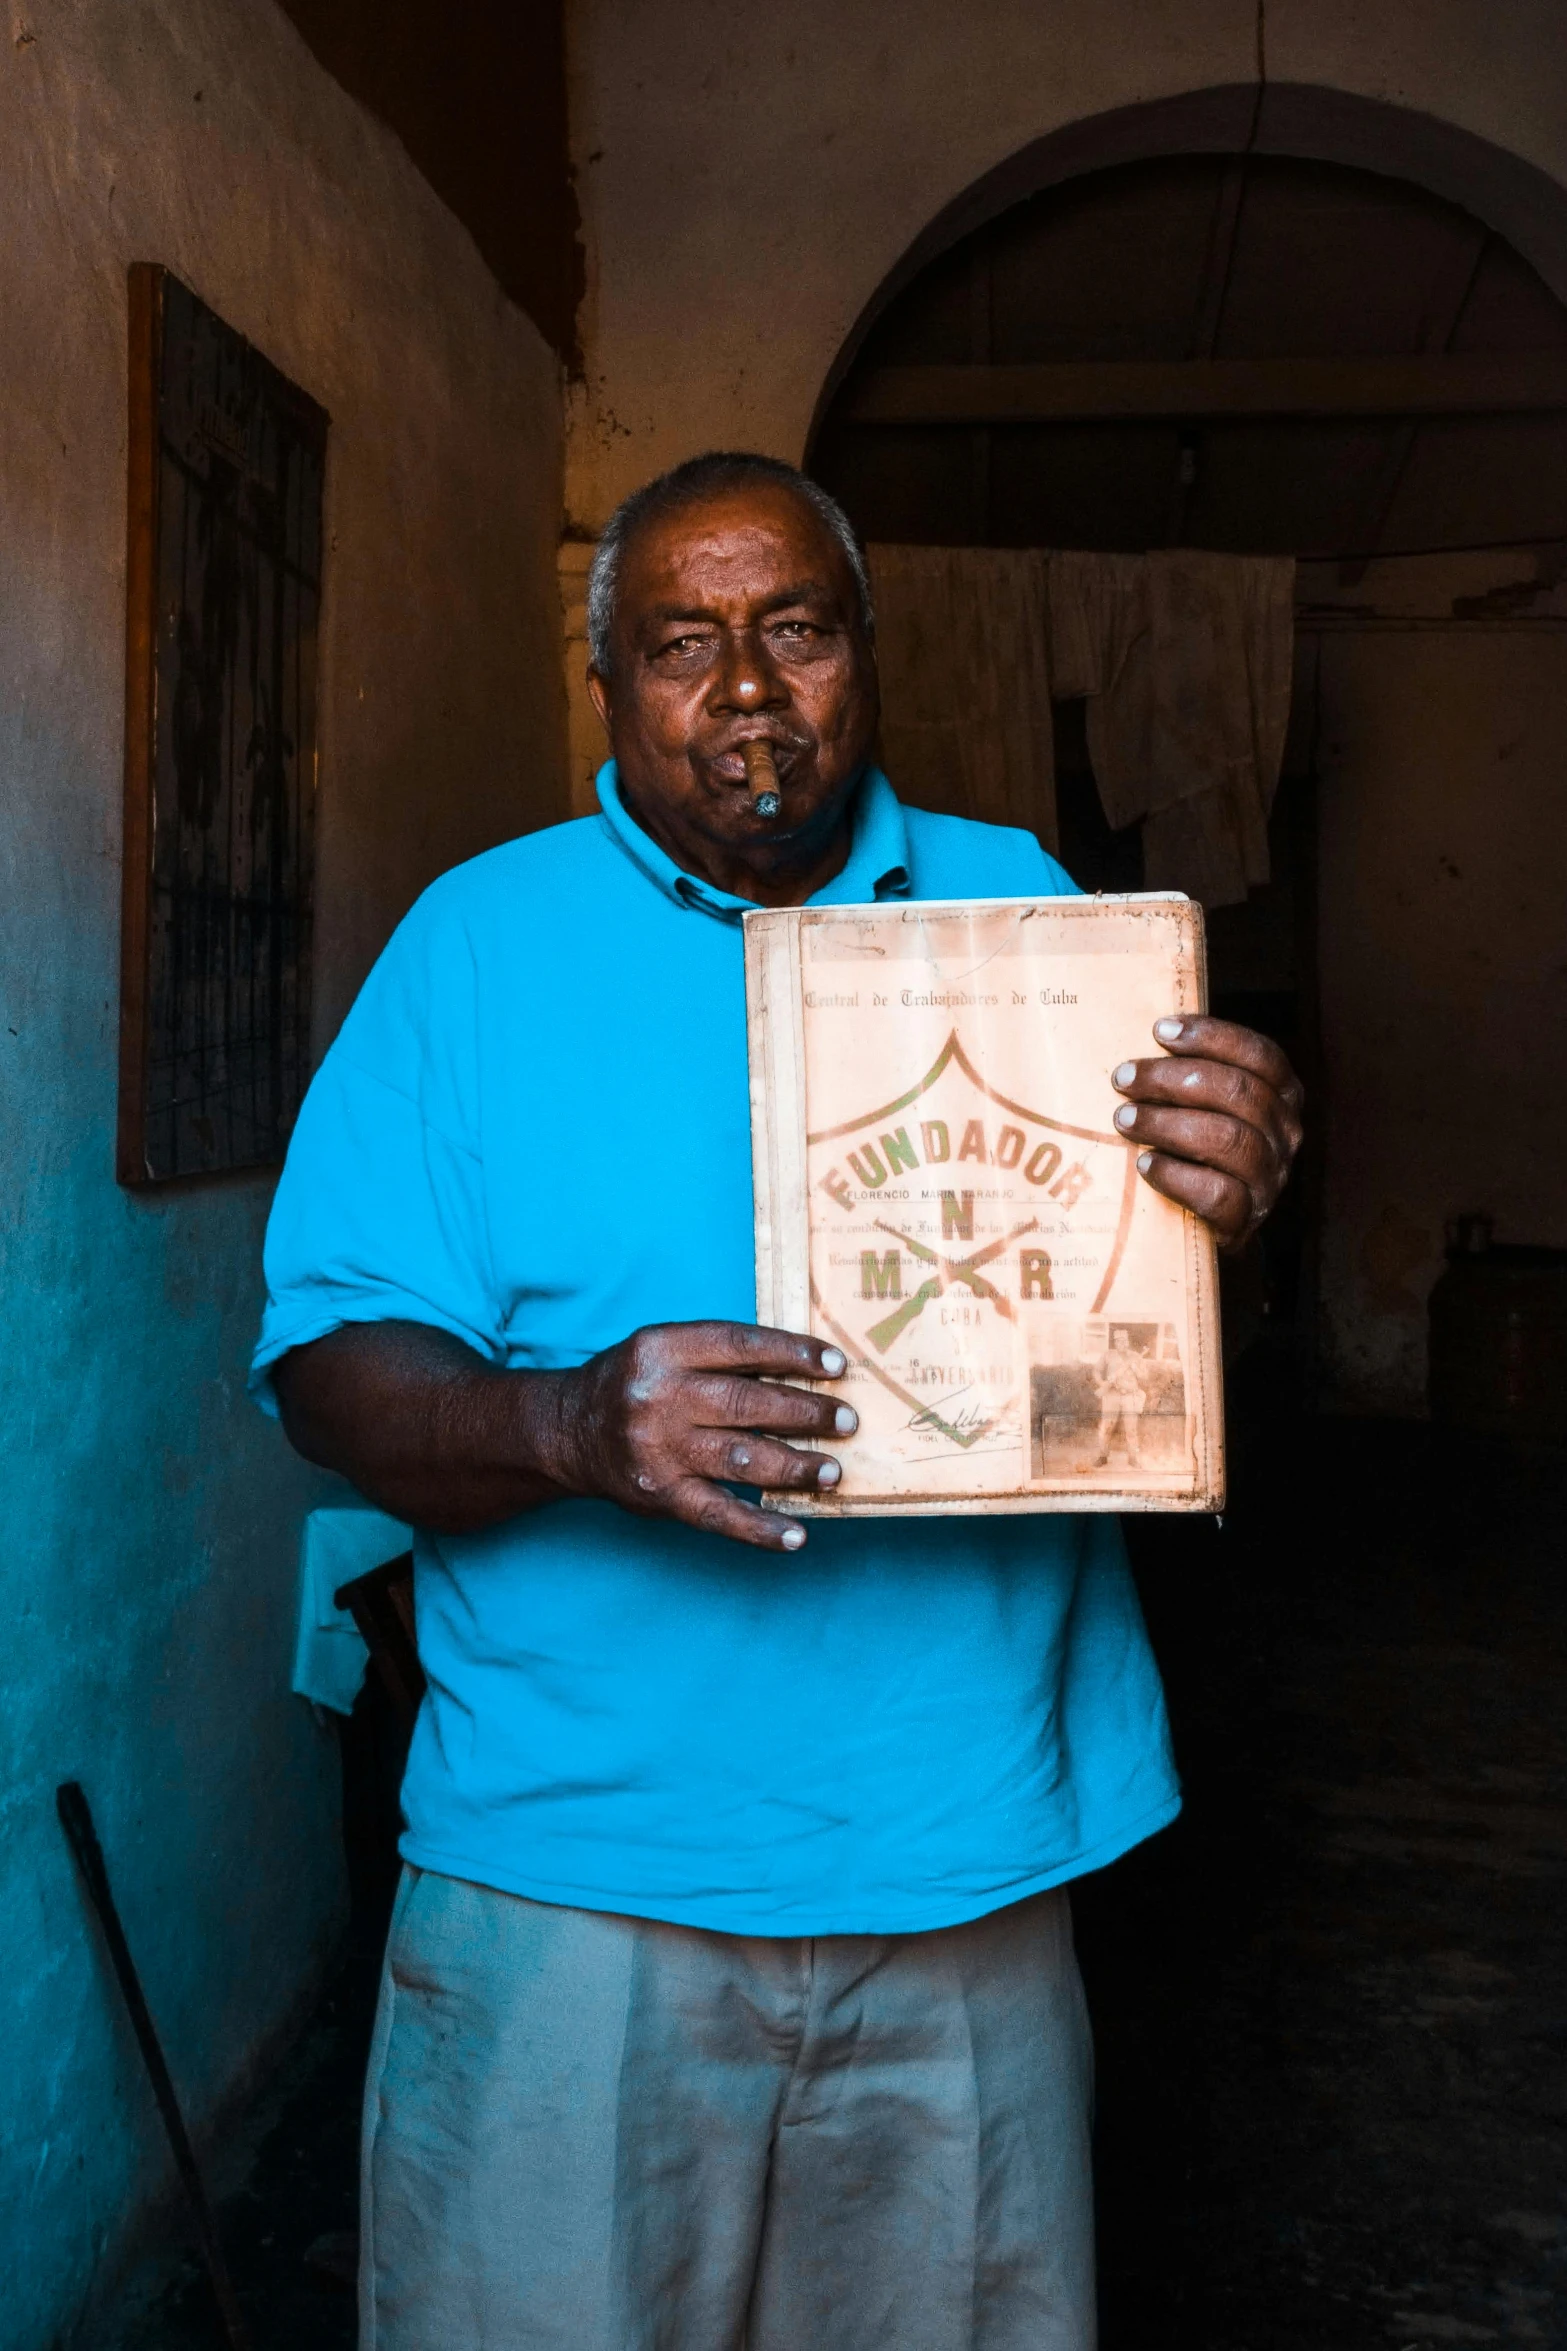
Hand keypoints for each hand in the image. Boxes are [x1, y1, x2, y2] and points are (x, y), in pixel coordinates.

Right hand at [554, 1321, 855, 1550]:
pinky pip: (718, 1515)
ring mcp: (659, 1451)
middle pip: (746, 1403)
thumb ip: (721, 1356)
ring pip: (741, 1459)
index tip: (837, 1364)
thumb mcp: (665, 1350)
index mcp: (662, 1349)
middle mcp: (659, 1398)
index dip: (793, 1353)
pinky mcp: (661, 1497)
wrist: (570, 1432)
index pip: (741, 1346)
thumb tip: (803, 1368)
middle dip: (805, 1413)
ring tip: (832, 1471)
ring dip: (795, 1467)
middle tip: (847, 1421)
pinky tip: (797, 1535)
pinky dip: (760, 1529)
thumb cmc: (634, 1385)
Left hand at [1110, 1015, 1303, 1249]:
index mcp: (1282, 1096)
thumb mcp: (1209, 1107)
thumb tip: (1147, 1036)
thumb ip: (1196, 1074)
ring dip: (1166, 1124)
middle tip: (1124, 1078)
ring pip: (1228, 1140)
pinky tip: (1144, 1164)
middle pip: (1238, 1093)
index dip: (1212, 1037)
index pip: (1260, 1055)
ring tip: (1124, 1119)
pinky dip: (1175, 1175)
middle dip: (1172, 1079)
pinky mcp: (1246, 1219)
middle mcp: (1285, 1134)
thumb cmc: (1200, 1152)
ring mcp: (1270, 1179)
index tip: (1159, 1031)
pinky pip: (1217, 1193)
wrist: (1209, 1225)